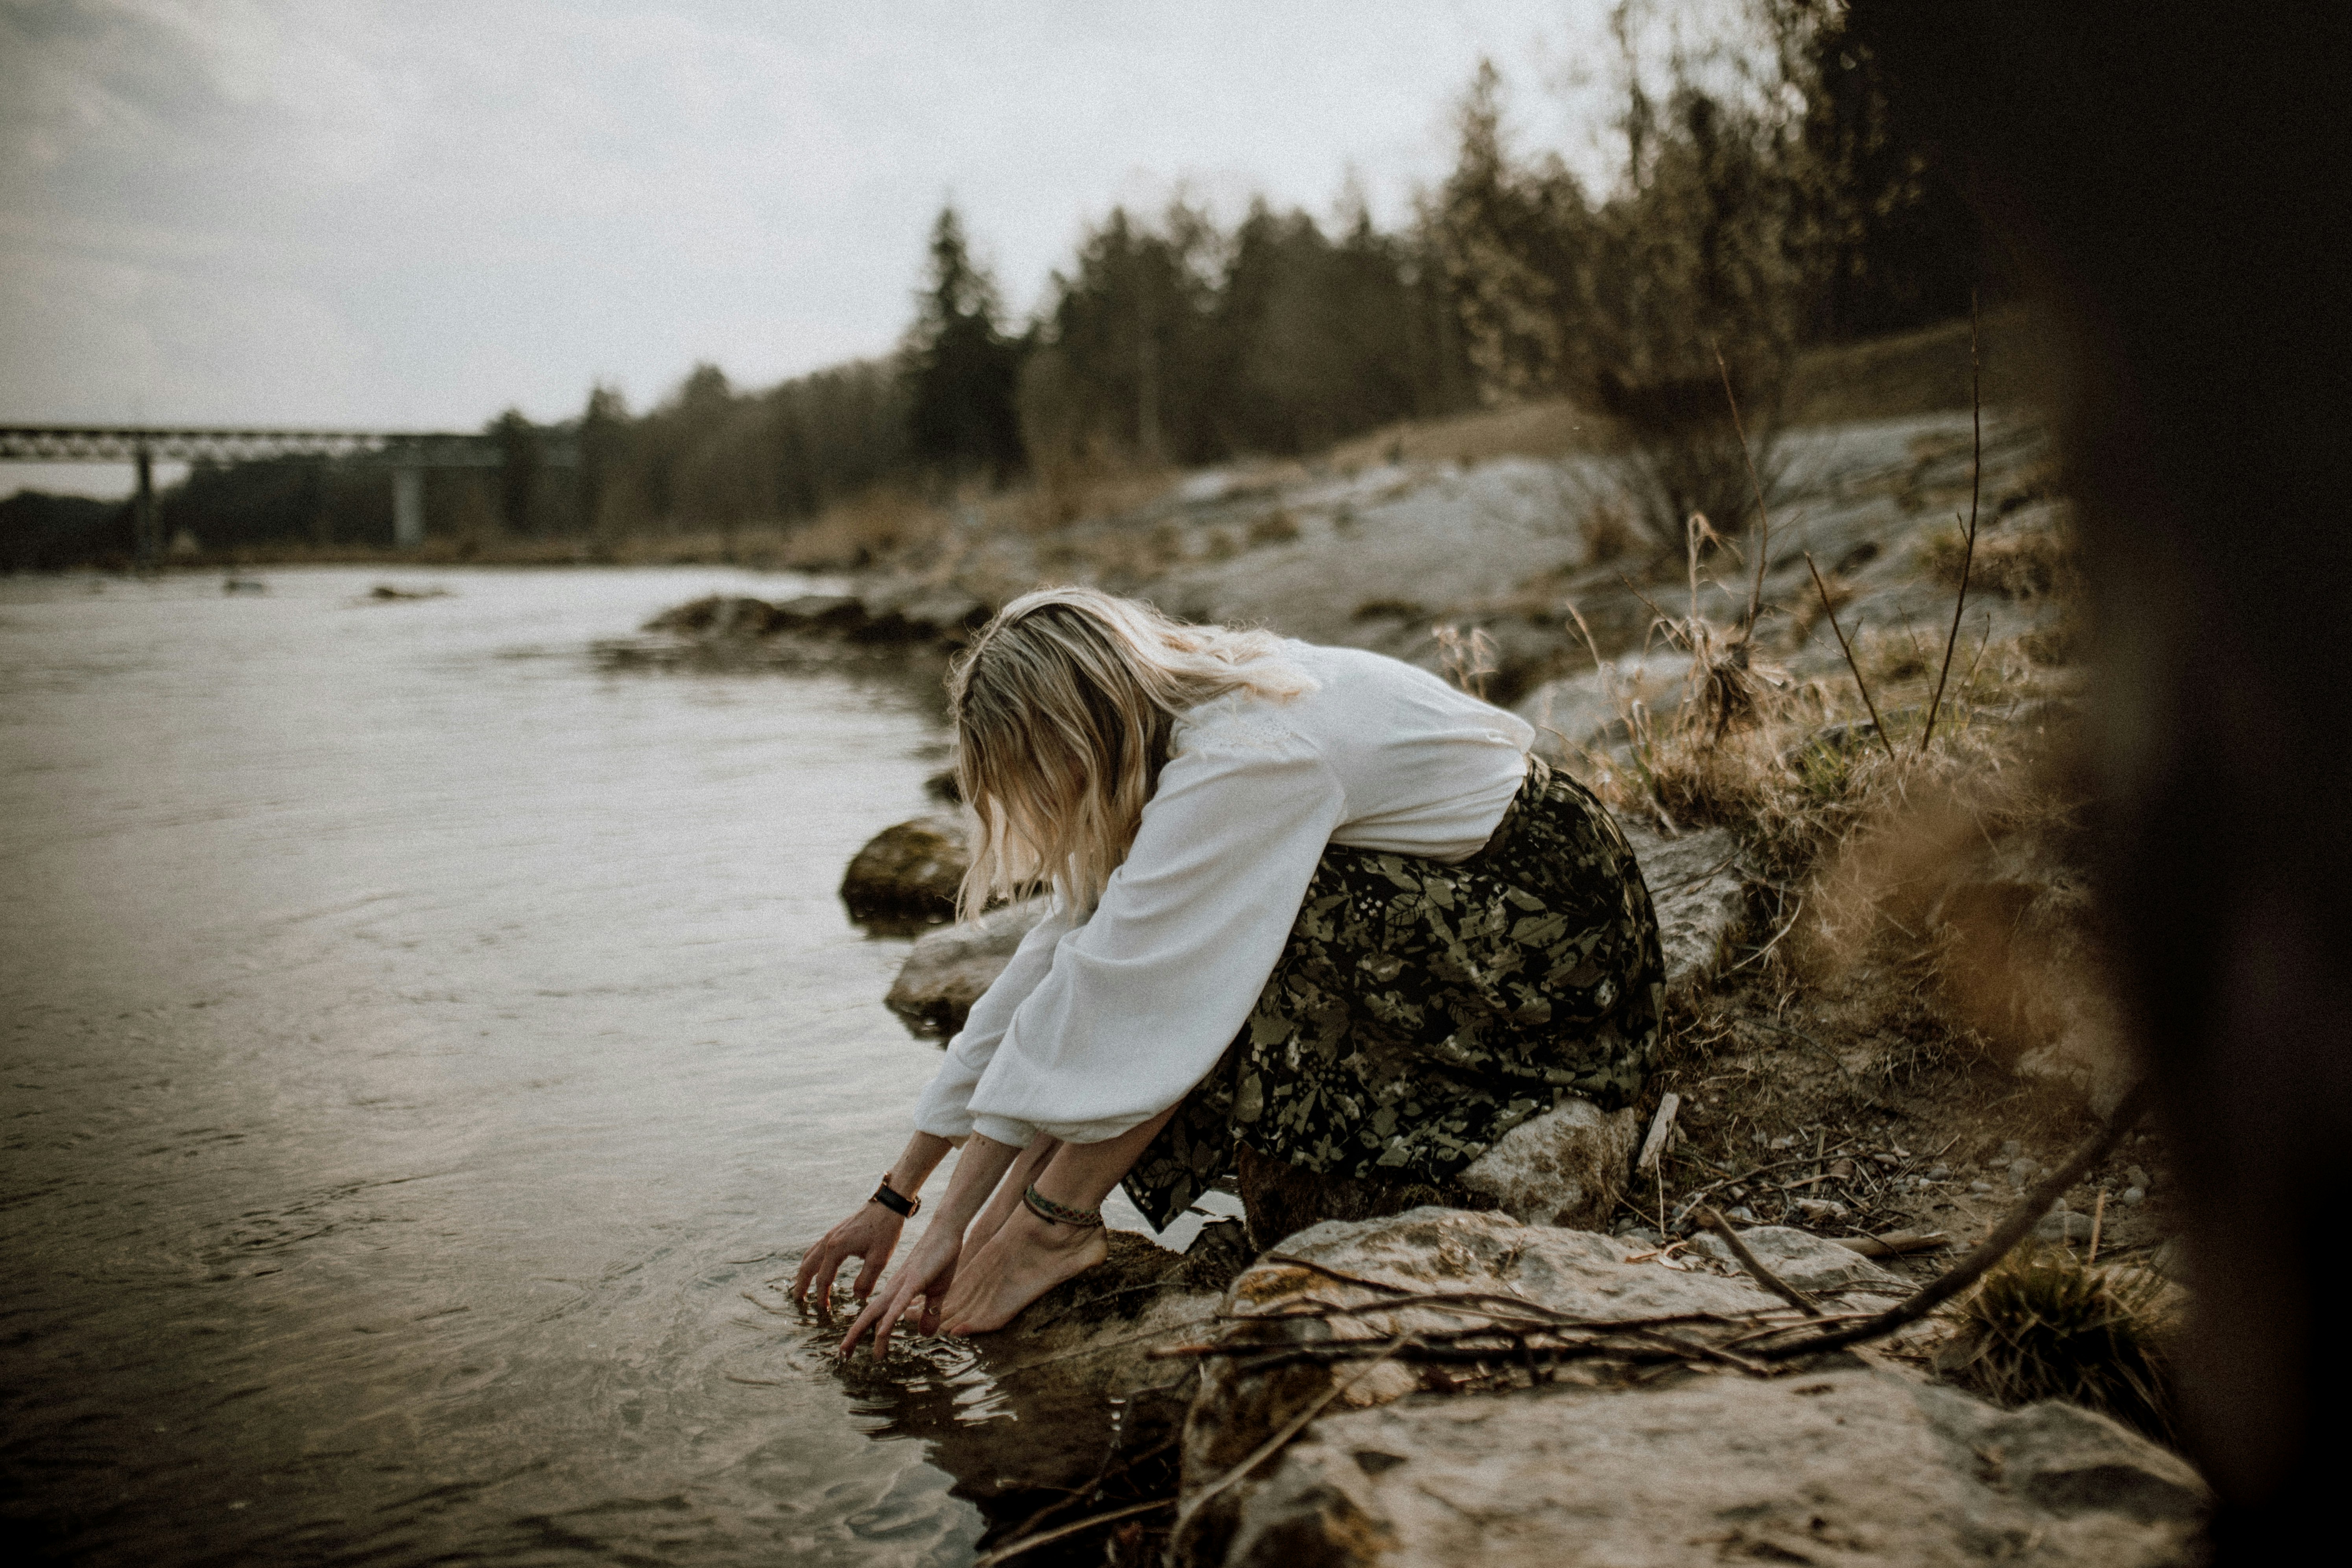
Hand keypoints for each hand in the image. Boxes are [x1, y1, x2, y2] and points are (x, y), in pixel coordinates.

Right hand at [792, 1199, 904, 1313]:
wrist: (888, 1204)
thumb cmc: (885, 1230)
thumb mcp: (879, 1259)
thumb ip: (866, 1280)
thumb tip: (857, 1297)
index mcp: (836, 1249)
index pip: (823, 1278)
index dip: (822, 1296)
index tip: (824, 1310)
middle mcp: (828, 1240)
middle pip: (807, 1266)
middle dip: (801, 1284)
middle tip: (798, 1300)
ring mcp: (831, 1234)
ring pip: (809, 1255)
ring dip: (804, 1272)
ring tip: (803, 1285)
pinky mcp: (836, 1231)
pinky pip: (816, 1248)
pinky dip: (812, 1261)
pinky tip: (817, 1266)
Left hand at [838, 1223, 960, 1359]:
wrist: (945, 1232)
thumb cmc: (940, 1260)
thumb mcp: (937, 1293)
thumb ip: (930, 1313)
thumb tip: (925, 1335)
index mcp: (896, 1291)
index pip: (875, 1315)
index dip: (862, 1332)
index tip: (851, 1349)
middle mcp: (894, 1289)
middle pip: (869, 1315)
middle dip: (854, 1336)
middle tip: (841, 1355)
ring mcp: (903, 1285)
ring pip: (878, 1311)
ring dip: (863, 1331)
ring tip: (849, 1349)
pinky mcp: (915, 1281)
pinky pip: (900, 1303)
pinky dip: (889, 1319)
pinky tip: (881, 1332)